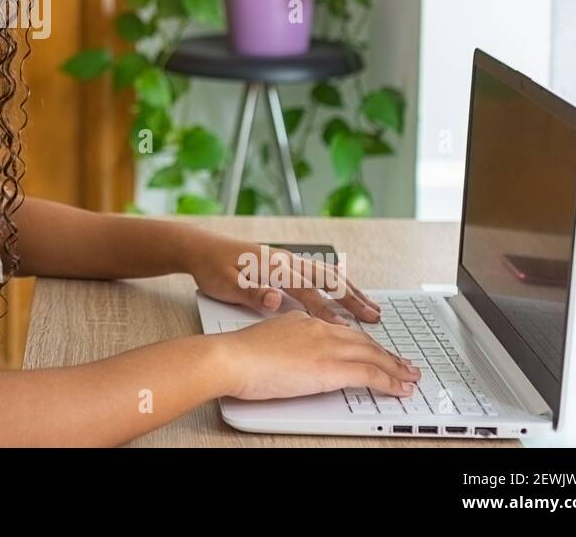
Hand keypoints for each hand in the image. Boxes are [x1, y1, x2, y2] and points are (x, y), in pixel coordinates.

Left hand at [184, 231, 382, 323]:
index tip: (348, 329)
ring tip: (370, 306)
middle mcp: (286, 261)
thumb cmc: (212, 268)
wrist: (200, 247)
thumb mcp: (225, 285)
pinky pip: (319, 272)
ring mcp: (287, 260)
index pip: (308, 291)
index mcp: (274, 267)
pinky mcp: (284, 262)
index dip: (329, 310)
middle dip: (353, 298)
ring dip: (350, 290)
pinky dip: (337, 282)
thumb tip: (276, 298)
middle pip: (327, 278)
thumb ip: (252, 293)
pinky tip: (345, 291)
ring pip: (327, 274)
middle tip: (375, 317)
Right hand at [217, 310, 419, 399]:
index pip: (342, 331)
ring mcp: (326, 347)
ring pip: (373, 354)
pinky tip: (400, 387)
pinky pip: (370, 374)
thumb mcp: (267, 337)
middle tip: (404, 363)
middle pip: (362, 341)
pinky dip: (390, 381)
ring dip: (396, 366)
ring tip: (410, 375)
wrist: (231, 357)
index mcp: (303, 320)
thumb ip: (286, 340)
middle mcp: (319, 328)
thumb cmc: (239, 353)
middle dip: (387, 353)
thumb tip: (293, 351)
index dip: (362, 342)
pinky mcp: (330, 368)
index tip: (373, 349)